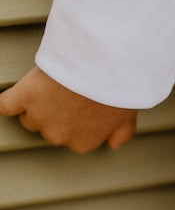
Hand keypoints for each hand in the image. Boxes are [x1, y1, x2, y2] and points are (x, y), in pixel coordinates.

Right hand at [0, 67, 137, 152]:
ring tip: (48, 87)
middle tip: (65, 93)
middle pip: (48, 129)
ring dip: (34, 104)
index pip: (71, 138)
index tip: (79, 105)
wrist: (102, 64)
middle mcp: (59, 136)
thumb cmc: (118, 89)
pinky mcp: (24, 96)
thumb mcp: (128, 116)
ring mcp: (40, 117)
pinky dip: (6, 102)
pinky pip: (6, 105)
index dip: (74, 119)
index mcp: (83, 143)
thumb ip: (121, 134)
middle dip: (54, 114)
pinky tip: (10, 98)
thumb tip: (113, 145)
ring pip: (28, 117)